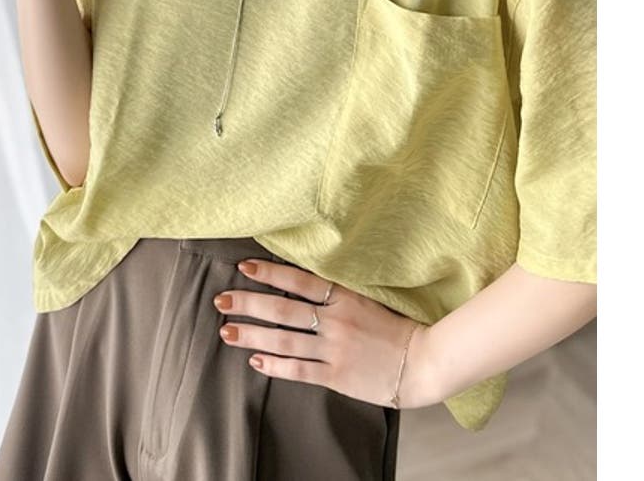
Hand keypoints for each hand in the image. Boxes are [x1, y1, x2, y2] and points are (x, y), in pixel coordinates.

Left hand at [212, 259, 436, 408]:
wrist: (422, 362)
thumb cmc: (393, 326)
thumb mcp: (365, 298)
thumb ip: (336, 291)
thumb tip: (299, 280)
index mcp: (344, 296)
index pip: (299, 280)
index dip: (270, 272)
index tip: (243, 267)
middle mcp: (336, 321)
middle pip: (283, 309)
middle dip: (248, 304)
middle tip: (221, 300)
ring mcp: (335, 350)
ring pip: (284, 340)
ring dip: (252, 335)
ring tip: (226, 332)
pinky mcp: (337, 377)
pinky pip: (299, 370)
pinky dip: (275, 365)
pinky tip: (255, 361)